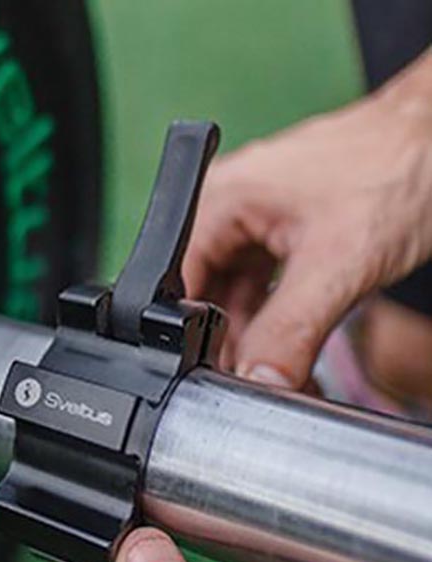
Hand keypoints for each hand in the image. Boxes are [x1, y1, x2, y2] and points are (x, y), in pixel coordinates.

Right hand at [184, 49, 431, 388]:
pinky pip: (263, 290)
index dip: (190, 341)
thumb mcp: (340, 264)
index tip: (224, 381)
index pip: (173, 290)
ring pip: (235, 301)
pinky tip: (300, 348)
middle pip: (201, 300)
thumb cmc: (401, 165)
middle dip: (230, 346)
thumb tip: (257, 383)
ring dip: (259, 340)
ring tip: (291, 371)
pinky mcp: (282, 235)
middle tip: (269, 383)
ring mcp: (255, 222)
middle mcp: (225, 210)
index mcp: (216, 202)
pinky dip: (280, 323)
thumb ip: (290, 330)